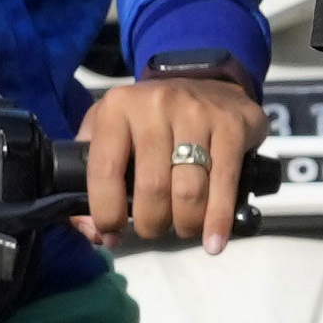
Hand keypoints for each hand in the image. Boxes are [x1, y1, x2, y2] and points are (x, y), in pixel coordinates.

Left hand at [83, 72, 256, 249]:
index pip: (104, 169)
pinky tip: (213, 241)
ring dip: (184, 224)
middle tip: (153, 229)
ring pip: (188, 190)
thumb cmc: (152, 118)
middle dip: (151, 223)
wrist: (208, 80)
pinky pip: (224, 183)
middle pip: (152, 186)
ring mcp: (195, 114)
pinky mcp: (230, 125)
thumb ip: (92, 178)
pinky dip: (218, 220)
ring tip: (182, 228)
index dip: (107, 211)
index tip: (112, 232)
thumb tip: (94, 231)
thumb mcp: (112, 131)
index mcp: (117, 108)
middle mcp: (154, 106)